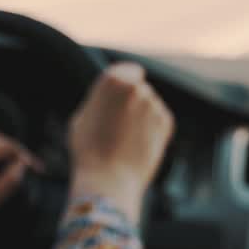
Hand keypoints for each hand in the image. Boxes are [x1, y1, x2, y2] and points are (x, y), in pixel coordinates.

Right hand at [68, 62, 173, 220]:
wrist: (109, 178)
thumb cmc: (89, 150)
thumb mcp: (81, 117)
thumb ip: (99, 101)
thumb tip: (108, 98)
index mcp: (113, 81)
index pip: (127, 70)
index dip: (125, 82)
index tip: (123, 92)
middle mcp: (137, 88)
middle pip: (138, 89)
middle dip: (131, 102)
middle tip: (118, 125)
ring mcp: (154, 105)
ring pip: (149, 105)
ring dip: (141, 116)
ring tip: (125, 140)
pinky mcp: (166, 123)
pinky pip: (159, 120)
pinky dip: (151, 129)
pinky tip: (137, 145)